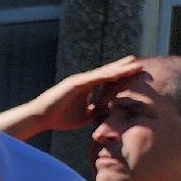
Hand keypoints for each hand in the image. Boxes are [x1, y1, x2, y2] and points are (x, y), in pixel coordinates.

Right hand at [0, 55, 146, 139]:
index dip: (122, 75)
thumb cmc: (59, 117)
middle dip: (124, 67)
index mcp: (87, 87)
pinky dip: (106, 75)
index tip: (136, 72)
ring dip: (120, 68)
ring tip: (135, 63)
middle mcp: (84, 80)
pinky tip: (118, 72)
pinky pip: (94, 78)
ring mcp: (80, 80)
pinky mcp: (75, 83)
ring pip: (104, 72)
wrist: (40, 117)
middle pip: (108, 72)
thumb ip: (95, 112)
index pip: (108, 79)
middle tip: (140, 62)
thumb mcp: (83, 116)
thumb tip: (106, 115)